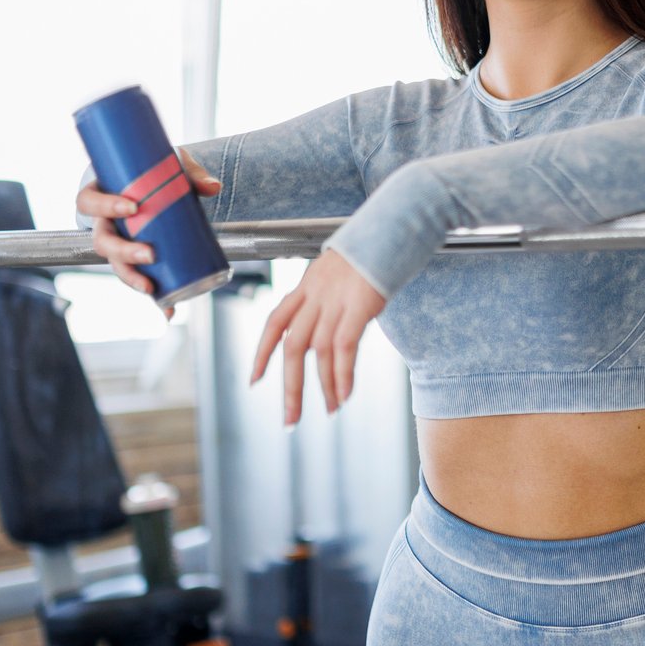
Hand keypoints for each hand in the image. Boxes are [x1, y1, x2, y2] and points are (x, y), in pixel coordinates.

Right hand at [77, 149, 220, 316]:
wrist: (155, 186)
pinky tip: (168, 311)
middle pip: (102, 242)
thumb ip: (191, 174)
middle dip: (124, 252)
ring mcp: (119, 244)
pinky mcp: (137, 261)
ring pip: (116, 265)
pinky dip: (155, 299)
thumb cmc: (153, 173)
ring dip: (132, 279)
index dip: (105, 206)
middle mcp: (105, 224)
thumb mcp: (169, 166)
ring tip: (151, 289)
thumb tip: (214, 187)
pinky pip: (141, 280)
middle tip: (149, 254)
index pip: (89, 201)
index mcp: (101, 196)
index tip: (132, 207)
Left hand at [250, 249, 387, 424]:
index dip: (262, 352)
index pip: (274, 323)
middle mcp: (315, 296)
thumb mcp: (337, 272)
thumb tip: (326, 330)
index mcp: (306, 287)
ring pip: (319, 352)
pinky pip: (344, 346)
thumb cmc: (371, 251)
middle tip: (290, 420)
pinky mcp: (359, 305)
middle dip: (290, 388)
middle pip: (293, 347)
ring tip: (329, 411)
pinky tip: (345, 395)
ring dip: (323, 387)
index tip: (254, 380)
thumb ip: (327, 299)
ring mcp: (336, 300)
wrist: (390, 226)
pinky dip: (343, 374)